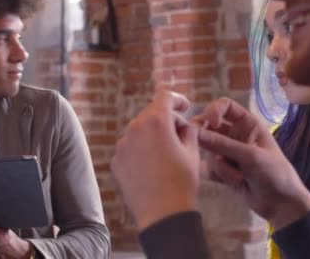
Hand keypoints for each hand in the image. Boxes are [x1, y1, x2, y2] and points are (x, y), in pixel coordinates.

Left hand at [112, 90, 199, 230]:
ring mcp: (123, 145)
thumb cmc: (181, 182)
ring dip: (153, 135)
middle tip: (181, 135)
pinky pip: (130, 147)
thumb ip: (188, 130)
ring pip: (139, 130)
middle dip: (167, 120)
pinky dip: (141, 150)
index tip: (185, 106)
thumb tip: (183, 125)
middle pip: (152, 113)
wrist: (162, 214)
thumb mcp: (192, 151)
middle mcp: (135, 128)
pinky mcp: (116, 160)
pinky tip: (153, 167)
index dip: (178, 99)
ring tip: (167, 155)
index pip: (165, 97)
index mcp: (156, 121)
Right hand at [196, 97, 309, 229]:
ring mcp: (229, 153)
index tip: (210, 122)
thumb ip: (222, 144)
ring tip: (239, 177)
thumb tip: (196, 132)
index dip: (213, 111)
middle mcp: (236, 135)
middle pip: (209, 126)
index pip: (225, 106)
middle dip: (205, 136)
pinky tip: (234, 183)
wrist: (281, 204)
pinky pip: (209, 168)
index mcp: (248, 123)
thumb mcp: (251, 156)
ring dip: (221, 165)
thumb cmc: (274, 173)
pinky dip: (218, 175)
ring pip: (209, 150)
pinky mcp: (224, 170)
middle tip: (197, 143)